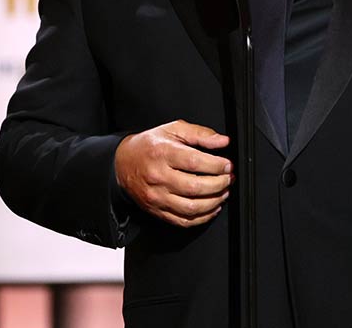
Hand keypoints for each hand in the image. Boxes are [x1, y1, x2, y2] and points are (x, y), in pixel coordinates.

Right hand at [114, 120, 232, 227]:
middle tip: (228, 179)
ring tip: (223, 192)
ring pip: (191, 208)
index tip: (227, 165)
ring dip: (214, 202)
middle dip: (219, 184)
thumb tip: (223, 141)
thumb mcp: (173, 130)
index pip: (195, 162)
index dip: (217, 165)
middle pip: (195, 187)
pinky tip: (212, 208)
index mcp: (162, 153)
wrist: (122, 164)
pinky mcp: (157, 211)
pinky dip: (203, 217)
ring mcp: (157, 197)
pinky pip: (183, 221)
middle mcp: (158, 177)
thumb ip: (200, 134)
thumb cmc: (150, 146)